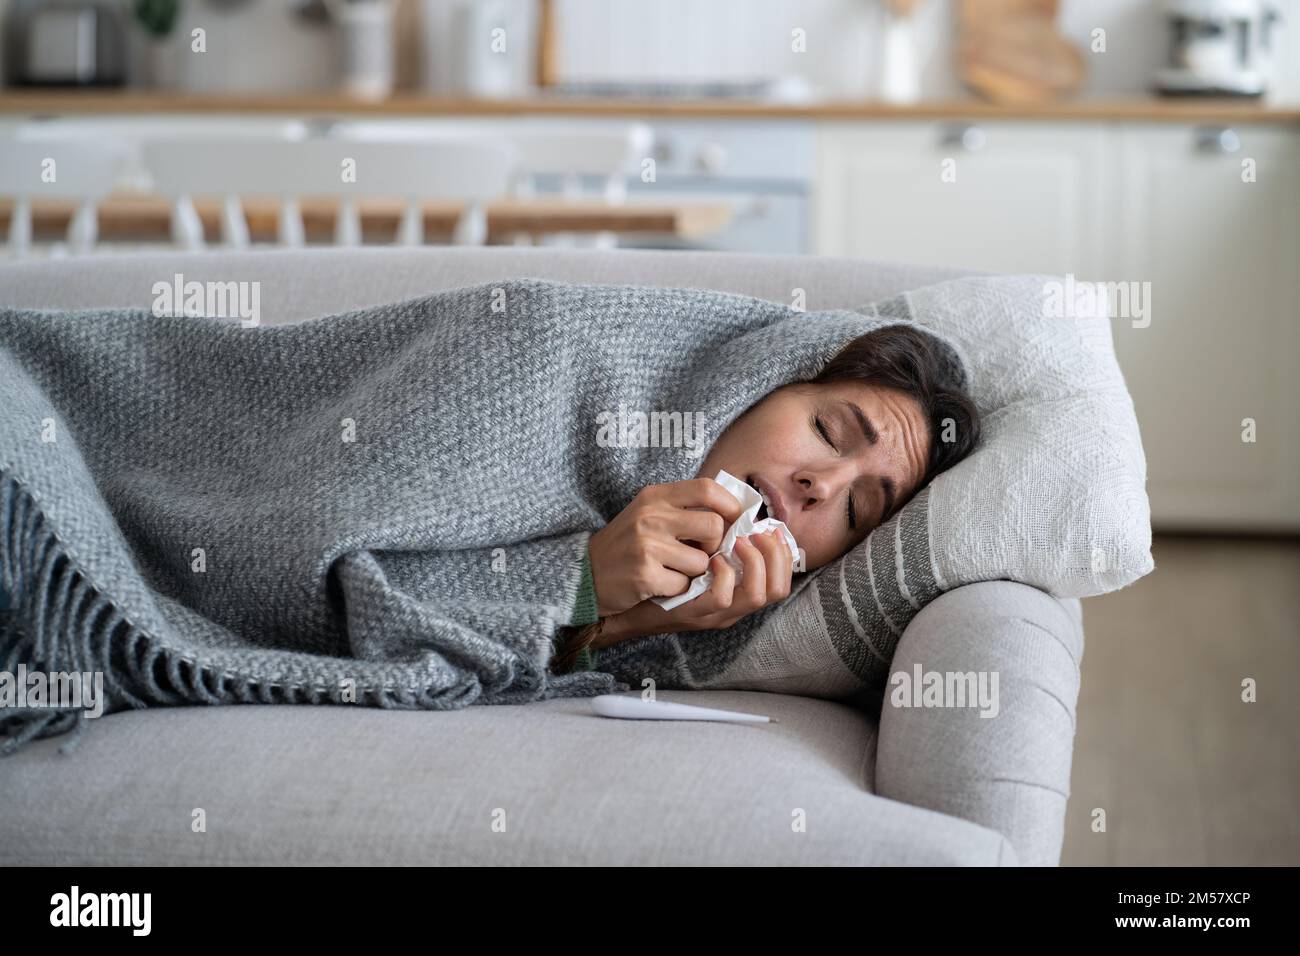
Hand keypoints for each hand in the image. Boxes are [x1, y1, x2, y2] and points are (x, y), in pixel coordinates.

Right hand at [587, 478, 743, 616]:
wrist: (585, 573)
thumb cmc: (625, 543)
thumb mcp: (648, 513)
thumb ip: (683, 508)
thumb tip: (733, 516)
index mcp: (655, 496)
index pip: (707, 489)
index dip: (729, 505)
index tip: (733, 520)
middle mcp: (651, 516)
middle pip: (714, 526)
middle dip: (716, 545)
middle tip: (702, 553)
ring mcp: (647, 546)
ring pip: (702, 562)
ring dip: (695, 572)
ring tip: (673, 570)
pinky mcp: (645, 575)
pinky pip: (684, 585)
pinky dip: (677, 589)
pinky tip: (659, 583)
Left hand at [597, 529, 793, 644]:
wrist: (615, 594)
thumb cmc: (653, 569)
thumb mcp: (691, 555)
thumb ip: (714, 540)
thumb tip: (733, 506)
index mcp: (736, 591)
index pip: (780, 581)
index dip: (784, 554)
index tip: (772, 528)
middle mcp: (732, 607)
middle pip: (777, 588)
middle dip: (776, 555)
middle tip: (760, 531)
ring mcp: (713, 613)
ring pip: (757, 594)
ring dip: (754, 563)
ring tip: (739, 540)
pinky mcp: (692, 613)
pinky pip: (723, 597)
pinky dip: (724, 574)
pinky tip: (712, 558)